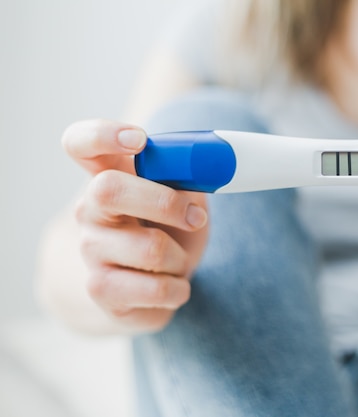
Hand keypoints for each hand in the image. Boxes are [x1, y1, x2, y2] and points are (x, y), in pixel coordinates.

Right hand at [62, 119, 208, 331]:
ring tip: (177, 261)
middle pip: (108, 188)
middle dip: (165, 202)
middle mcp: (90, 209)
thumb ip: (187, 176)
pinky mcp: (101, 289)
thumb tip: (207, 168)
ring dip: (181, 257)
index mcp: (109, 175)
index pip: (81, 142)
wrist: (151, 286)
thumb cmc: (170, 230)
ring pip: (150, 247)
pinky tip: (173, 287)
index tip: (139, 139)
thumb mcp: (183, 197)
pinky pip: (154, 288)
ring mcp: (91, 249)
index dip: (103, 135)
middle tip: (195, 218)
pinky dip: (178, 289)